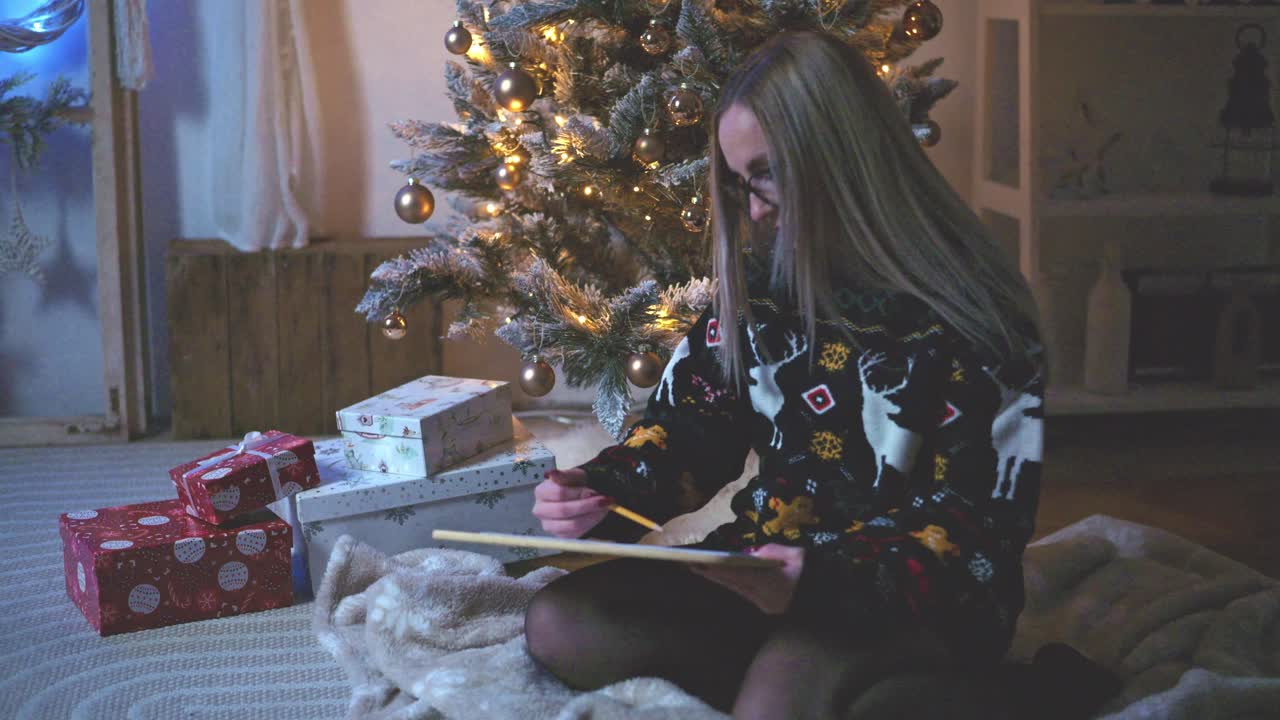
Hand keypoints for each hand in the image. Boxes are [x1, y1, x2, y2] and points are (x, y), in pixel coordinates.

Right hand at [532, 468, 614, 537]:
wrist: (582, 497)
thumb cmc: (577, 485)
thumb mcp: (575, 475)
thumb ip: (566, 475)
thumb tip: (552, 473)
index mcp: (541, 492)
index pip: (558, 493)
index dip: (578, 493)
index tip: (593, 491)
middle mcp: (541, 510)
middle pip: (563, 510)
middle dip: (587, 505)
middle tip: (604, 500)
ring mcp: (549, 525)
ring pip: (572, 524)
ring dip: (592, 515)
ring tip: (604, 507)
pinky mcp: (561, 536)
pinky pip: (578, 533)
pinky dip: (591, 523)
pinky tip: (597, 514)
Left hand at [689, 544, 804, 614]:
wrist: (827, 597)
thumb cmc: (813, 572)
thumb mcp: (795, 555)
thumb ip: (772, 552)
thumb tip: (753, 554)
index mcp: (774, 584)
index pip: (740, 575)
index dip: (720, 569)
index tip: (701, 564)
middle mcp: (766, 598)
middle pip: (734, 584)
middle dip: (713, 574)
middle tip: (691, 565)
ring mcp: (766, 605)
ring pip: (737, 590)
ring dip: (720, 579)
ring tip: (701, 569)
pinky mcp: (767, 608)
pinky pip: (745, 594)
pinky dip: (733, 584)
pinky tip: (721, 577)